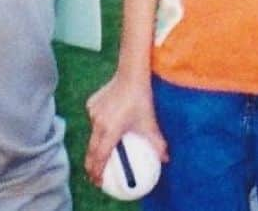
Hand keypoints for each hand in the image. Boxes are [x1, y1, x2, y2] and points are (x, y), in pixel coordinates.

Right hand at [84, 71, 166, 187]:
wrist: (130, 74)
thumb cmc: (141, 99)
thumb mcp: (150, 123)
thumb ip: (157, 143)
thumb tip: (166, 160)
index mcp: (110, 130)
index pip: (100, 156)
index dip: (97, 171)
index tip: (97, 182)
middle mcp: (98, 122)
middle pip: (91, 149)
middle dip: (91, 164)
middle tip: (94, 175)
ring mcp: (93, 112)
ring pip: (93, 133)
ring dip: (96, 144)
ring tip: (99, 152)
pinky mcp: (91, 103)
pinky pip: (94, 119)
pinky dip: (99, 125)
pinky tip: (107, 125)